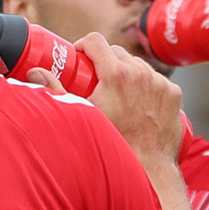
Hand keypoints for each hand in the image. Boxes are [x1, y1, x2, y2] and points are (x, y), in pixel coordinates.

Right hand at [34, 31, 182, 168]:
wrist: (148, 168)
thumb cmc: (112, 145)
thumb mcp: (81, 116)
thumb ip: (56, 92)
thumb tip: (35, 73)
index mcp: (116, 74)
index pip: (96, 41)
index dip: (83, 45)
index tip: (79, 56)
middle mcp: (140, 73)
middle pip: (117, 52)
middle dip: (105, 61)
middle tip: (96, 80)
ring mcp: (159, 82)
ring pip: (138, 65)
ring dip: (127, 73)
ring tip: (119, 93)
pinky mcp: (173, 93)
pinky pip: (157, 80)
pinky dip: (147, 86)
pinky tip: (139, 103)